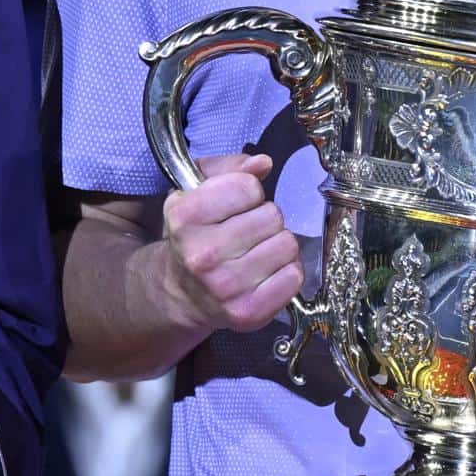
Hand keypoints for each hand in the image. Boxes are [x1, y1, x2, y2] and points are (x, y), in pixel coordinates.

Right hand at [153, 152, 302, 336]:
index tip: (236, 204)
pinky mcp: (247, 312)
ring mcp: (225, 287)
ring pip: (287, 244)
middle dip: (264, 218)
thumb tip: (263, 163)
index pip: (248, 187)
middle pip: (272, 215)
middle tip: (246, 231)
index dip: (248, 191)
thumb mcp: (197, 191)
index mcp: (184, 217)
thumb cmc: (195, 235)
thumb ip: (229, 168)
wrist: (182, 293)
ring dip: (277, 244)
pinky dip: (286, 271)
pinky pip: (294, 277)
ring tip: (256, 251)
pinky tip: (266, 272)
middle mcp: (202, 254)